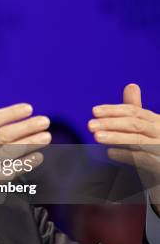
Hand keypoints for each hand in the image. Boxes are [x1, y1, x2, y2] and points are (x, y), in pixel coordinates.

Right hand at [0, 92, 50, 236]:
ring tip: (46, 136)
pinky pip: (8, 172)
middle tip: (46, 121)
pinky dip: (24, 165)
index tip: (28, 108)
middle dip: (27, 127)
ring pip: (9, 153)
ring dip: (30, 144)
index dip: (11, 113)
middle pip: (4, 135)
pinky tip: (36, 158)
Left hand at [88, 84, 159, 210]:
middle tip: (90, 125)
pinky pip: (142, 159)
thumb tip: (131, 85)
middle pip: (134, 124)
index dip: (113, 110)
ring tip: (97, 136)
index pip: (134, 111)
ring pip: (138, 141)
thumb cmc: (154, 145)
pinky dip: (126, 155)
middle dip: (111, 123)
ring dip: (116, 138)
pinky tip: (110, 153)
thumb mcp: (145, 125)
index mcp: (155, 121)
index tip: (94, 111)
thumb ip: (135, 108)